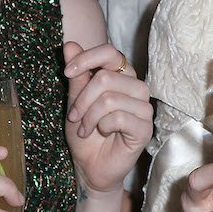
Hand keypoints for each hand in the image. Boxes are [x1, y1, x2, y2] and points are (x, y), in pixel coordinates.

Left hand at [62, 42, 152, 199]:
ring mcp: (144, 108)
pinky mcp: (145, 128)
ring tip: (85, 128)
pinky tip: (102, 133)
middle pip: (106, 77)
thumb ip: (77, 75)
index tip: (67, 72)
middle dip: (82, 98)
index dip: (87, 58)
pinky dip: (102, 126)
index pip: (111, 52)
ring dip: (89, 115)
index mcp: (121, 76)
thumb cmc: (86, 134)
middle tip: (74, 116)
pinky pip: (119, 117)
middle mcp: (136, 88)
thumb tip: (70, 44)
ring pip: (110, 98)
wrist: (90, 167)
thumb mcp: (75, 101)